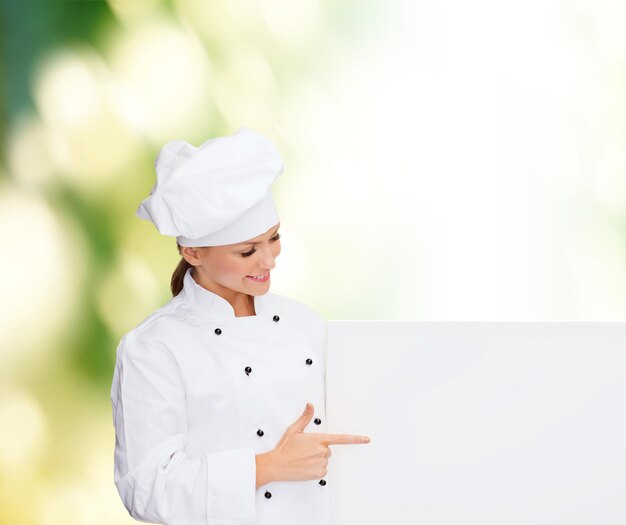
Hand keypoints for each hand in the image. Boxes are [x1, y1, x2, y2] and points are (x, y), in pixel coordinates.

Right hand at [256, 402, 370, 485]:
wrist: (277, 464)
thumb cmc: (285, 447)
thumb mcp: (294, 429)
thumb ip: (305, 417)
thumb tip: (310, 404)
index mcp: (319, 439)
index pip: (342, 438)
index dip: (356, 439)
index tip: (366, 439)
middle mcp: (323, 451)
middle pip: (327, 449)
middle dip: (318, 450)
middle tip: (304, 451)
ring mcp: (322, 463)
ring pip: (324, 460)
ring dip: (316, 459)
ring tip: (302, 459)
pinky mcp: (319, 473)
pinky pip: (322, 470)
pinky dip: (314, 469)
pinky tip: (304, 466)